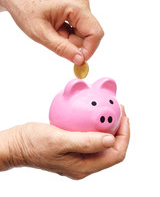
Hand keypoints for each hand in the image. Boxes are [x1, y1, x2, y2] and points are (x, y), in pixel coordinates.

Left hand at [0, 0, 103, 64]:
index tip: (78, 61)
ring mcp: (80, 4)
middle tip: (55, 39)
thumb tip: (80, 60)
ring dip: (69, 39)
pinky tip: (56, 28)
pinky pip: (79, 28)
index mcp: (76, 4)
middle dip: (74, 43)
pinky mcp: (77, 7)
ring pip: (84, 33)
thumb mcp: (41, 34)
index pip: (95, 33)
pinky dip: (68, 34)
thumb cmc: (25, 10)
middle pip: (89, 34)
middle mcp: (82, 1)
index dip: (89, 50)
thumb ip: (63, 49)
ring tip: (53, 31)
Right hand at [0, 106, 129, 178]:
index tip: (123, 116)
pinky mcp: (73, 148)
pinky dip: (96, 126)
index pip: (116, 154)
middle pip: (112, 149)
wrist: (17, 144)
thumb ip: (86, 142)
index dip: (124, 135)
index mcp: (84, 166)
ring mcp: (78, 156)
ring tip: (111, 110)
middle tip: (119, 109)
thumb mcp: (59, 141)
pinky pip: (91, 137)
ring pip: (103, 143)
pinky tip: (93, 114)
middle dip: (120, 129)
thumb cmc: (34, 143)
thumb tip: (111, 140)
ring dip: (109, 126)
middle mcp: (84, 164)